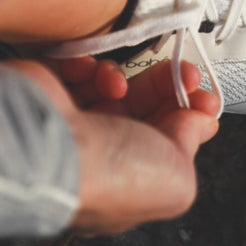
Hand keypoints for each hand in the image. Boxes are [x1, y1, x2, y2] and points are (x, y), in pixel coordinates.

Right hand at [7, 58, 218, 233]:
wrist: (41, 143)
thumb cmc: (103, 173)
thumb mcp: (176, 179)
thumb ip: (190, 147)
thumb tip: (197, 123)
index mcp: (126, 181)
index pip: (165, 142)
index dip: (188, 115)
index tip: (204, 97)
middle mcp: (96, 156)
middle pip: (142, 108)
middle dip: (166, 86)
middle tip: (183, 72)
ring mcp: (71, 124)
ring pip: (111, 86)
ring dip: (122, 77)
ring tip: (118, 83)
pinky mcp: (47, 93)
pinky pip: (76, 68)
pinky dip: (88, 64)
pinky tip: (89, 74)